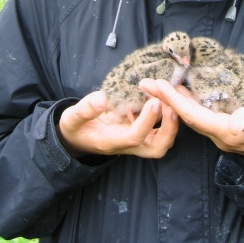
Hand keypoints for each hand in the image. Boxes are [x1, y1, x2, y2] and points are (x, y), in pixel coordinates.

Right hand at [56, 91, 178, 158]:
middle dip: (169, 128)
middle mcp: (127, 145)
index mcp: (111, 141)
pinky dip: (165, 113)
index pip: (134, 137)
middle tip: (172, 104)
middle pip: (157, 147)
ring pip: (161, 139)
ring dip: (170, 120)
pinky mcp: (140, 132)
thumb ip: (84, 110)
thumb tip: (100, 99)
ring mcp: (136, 140)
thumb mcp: (71, 118)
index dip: (146, 121)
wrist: (77, 137)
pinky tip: (162, 94)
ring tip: (169, 95)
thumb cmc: (75, 128)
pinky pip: (158, 127)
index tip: (154, 101)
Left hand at [139, 79, 243, 158]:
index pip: (193, 116)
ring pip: (192, 119)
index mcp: (227, 133)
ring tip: (157, 88)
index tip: (156, 85)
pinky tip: (183, 95)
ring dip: (174, 103)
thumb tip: (233, 123)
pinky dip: (188, 106)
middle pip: (187, 118)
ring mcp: (223, 136)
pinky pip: (201, 119)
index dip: (173, 101)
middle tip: (145, 84)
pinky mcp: (227, 132)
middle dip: (165, 101)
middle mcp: (220, 137)